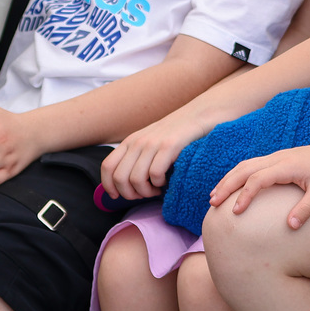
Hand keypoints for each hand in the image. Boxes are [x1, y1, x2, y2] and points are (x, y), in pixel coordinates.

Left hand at [101, 103, 218, 200]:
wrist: (201, 114)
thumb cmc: (177, 134)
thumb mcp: (150, 141)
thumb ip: (137, 156)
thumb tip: (123, 183)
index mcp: (130, 141)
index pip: (108, 167)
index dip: (109, 186)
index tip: (118, 196)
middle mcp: (138, 141)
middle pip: (120, 178)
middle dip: (130, 194)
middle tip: (145, 194)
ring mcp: (153, 143)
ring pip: (136, 179)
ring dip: (146, 192)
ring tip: (157, 189)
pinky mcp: (170, 146)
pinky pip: (155, 174)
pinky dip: (159, 184)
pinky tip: (166, 181)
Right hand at [211, 139, 309, 228]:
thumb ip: (306, 208)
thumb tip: (290, 226)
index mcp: (285, 166)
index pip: (257, 180)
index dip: (244, 195)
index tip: (235, 212)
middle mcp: (276, 158)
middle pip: (243, 170)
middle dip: (226, 186)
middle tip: (212, 203)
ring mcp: (275, 157)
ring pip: (244, 165)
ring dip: (228, 179)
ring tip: (214, 196)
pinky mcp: (277, 158)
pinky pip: (251, 164)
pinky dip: (237, 175)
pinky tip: (232, 185)